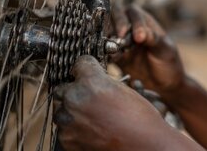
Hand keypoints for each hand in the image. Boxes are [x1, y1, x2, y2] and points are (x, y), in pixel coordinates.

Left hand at [54, 55, 171, 149]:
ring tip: (93, 117)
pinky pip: (64, 129)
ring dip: (73, 111)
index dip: (86, 68)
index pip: (79, 64)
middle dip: (75, 91)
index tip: (88, 72)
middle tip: (91, 99)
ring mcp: (68, 120)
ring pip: (62, 109)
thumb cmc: (140, 119)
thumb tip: (92, 81)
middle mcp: (75, 98)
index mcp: (91, 81)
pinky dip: (74, 128)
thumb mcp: (123, 90)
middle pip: (63, 88)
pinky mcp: (66, 139)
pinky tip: (92, 130)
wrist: (144, 146)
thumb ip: (103, 83)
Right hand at [112, 5, 184, 97]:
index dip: (134, 22)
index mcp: (145, 21)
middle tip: (120, 39)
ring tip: (116, 51)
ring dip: (109, 38)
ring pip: (106, 31)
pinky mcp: (114, 56)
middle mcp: (130, 28)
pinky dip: (104, 52)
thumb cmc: (169, 64)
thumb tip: (142, 34)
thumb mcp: (165, 50)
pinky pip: (103, 50)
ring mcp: (120, 41)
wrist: (164, 85)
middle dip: (116, 25)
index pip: (134, 13)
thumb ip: (154, 39)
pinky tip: (112, 60)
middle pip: (115, 16)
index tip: (139, 38)